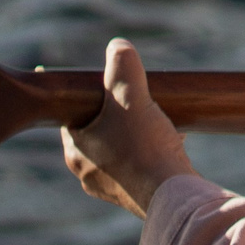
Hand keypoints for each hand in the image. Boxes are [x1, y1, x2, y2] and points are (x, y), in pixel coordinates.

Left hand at [62, 39, 195, 220]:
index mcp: (76, 150)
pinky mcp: (134, 198)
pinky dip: (148, 155)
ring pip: (117, 152)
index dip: (87, 99)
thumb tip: (118, 46)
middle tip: (135, 102)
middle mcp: (86, 172)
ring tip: (158, 123)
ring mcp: (110, 188)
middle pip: (97, 133)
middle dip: (116, 117)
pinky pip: (136, 169)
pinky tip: (170, 145)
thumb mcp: (132, 98)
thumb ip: (123, 68)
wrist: (171, 195)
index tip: (96, 88)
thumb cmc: (145, 147)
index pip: (72, 116)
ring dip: (135, 137)